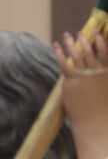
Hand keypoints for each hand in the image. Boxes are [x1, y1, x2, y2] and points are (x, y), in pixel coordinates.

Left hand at [57, 30, 107, 158]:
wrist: (97, 126)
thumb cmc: (105, 113)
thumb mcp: (107, 94)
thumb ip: (105, 79)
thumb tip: (102, 70)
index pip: (107, 54)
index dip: (103, 43)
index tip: (99, 33)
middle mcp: (99, 73)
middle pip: (90, 52)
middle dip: (85, 40)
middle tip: (81, 32)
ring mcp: (85, 77)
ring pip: (77, 54)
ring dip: (71, 43)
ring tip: (68, 35)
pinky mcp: (71, 82)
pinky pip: (64, 63)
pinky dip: (59, 52)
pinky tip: (55, 45)